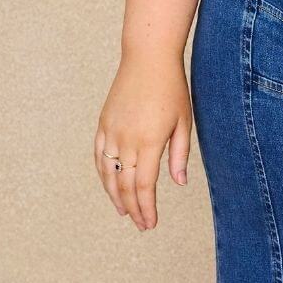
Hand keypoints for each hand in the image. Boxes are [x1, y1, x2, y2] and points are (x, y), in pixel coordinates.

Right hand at [94, 48, 193, 229]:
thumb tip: (178, 183)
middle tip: (141, 224)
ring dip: (115, 195)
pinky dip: (103, 174)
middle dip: (133, 208)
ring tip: (124, 211)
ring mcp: (111, 131)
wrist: (147, 58)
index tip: (151, 223)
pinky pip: (99, 155)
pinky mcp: (103, 123)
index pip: (145, 185)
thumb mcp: (183, 122)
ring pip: (108, 173)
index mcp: (148, 141)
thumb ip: (179, 154)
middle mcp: (126, 139)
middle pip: (125, 184)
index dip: (147, 208)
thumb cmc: (171, 89)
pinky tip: (109, 184)